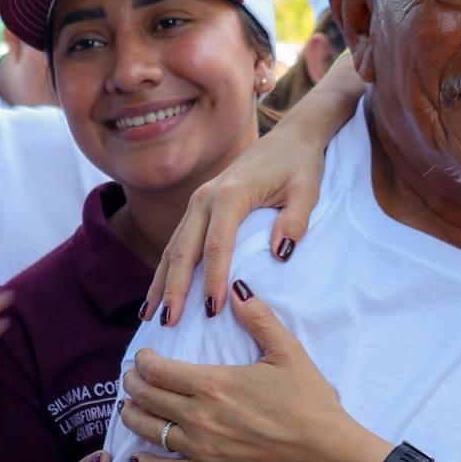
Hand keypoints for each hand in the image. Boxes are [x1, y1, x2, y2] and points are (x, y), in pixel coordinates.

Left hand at [122, 282, 367, 461]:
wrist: (327, 452)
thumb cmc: (310, 401)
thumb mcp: (288, 353)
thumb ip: (260, 319)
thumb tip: (238, 288)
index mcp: (213, 384)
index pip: (157, 370)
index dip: (143, 361)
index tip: (144, 357)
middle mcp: (198, 416)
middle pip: (146, 398)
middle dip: (133, 384)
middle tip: (133, 379)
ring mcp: (201, 448)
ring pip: (147, 432)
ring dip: (133, 417)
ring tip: (132, 408)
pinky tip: (139, 458)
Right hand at [142, 53, 361, 326]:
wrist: (290, 138)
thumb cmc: (300, 166)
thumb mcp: (308, 191)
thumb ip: (295, 221)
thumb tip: (280, 254)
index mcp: (231, 194)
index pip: (218, 245)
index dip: (214, 279)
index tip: (213, 310)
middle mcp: (205, 197)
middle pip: (185, 250)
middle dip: (175, 289)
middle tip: (170, 323)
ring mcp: (197, 202)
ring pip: (173, 248)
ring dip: (162, 283)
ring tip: (152, 317)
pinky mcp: (198, 207)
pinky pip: (177, 242)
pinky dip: (166, 269)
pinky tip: (158, 294)